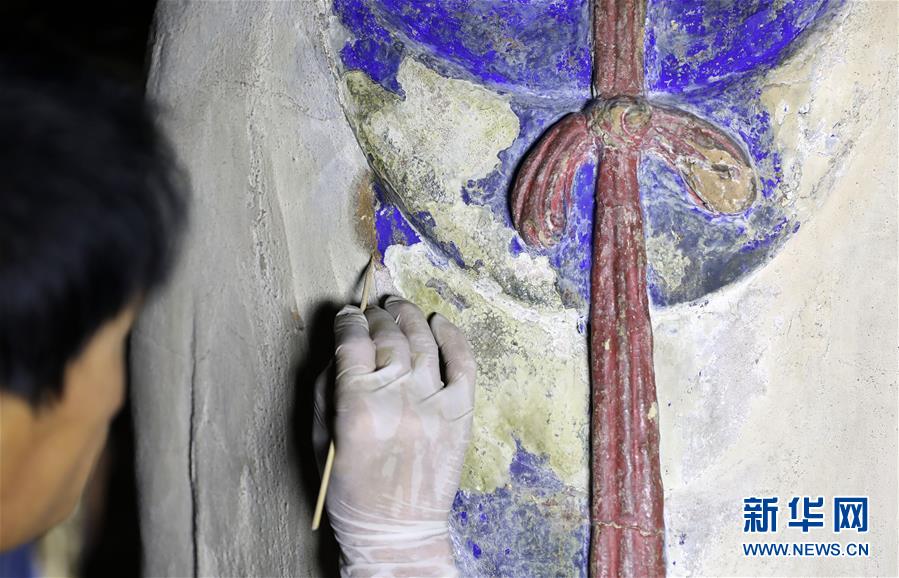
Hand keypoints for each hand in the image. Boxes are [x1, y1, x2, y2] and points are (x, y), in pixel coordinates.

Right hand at [313, 296, 475, 577]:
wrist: (397, 530)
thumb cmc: (351, 489)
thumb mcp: (321, 439)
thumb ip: (326, 389)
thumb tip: (342, 347)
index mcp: (357, 406)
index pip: (352, 342)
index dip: (348, 321)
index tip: (347, 315)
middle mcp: (397, 398)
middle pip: (388, 336)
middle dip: (377, 315)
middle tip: (373, 309)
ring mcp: (434, 404)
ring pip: (422, 341)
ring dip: (408, 317)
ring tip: (398, 306)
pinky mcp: (460, 414)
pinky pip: (463, 363)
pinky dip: (453, 337)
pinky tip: (440, 322)